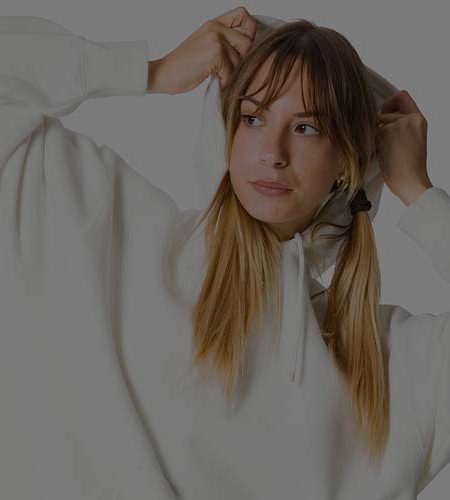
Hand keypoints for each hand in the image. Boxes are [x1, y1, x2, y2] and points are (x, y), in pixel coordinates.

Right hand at [147, 6, 256, 94]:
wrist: (164, 74)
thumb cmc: (183, 65)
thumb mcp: (204, 45)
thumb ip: (222, 42)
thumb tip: (246, 50)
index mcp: (213, 24)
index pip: (243, 15)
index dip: (250, 30)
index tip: (243, 46)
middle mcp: (215, 28)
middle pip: (247, 42)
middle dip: (240, 60)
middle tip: (226, 68)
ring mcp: (215, 40)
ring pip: (240, 60)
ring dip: (231, 73)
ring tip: (216, 75)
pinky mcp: (214, 55)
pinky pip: (231, 72)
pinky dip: (224, 82)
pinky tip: (214, 81)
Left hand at [376, 89, 432, 205]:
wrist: (410, 180)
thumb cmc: (408, 166)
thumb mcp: (411, 139)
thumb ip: (401, 125)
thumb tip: (381, 115)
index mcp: (419, 119)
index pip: (402, 96)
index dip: (390, 101)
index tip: (384, 111)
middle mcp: (410, 118)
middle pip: (385, 108)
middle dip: (379, 121)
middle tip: (382, 137)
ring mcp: (398, 124)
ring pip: (377, 121)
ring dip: (377, 134)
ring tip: (387, 150)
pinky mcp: (386, 132)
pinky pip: (372, 133)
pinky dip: (374, 142)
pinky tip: (383, 153)